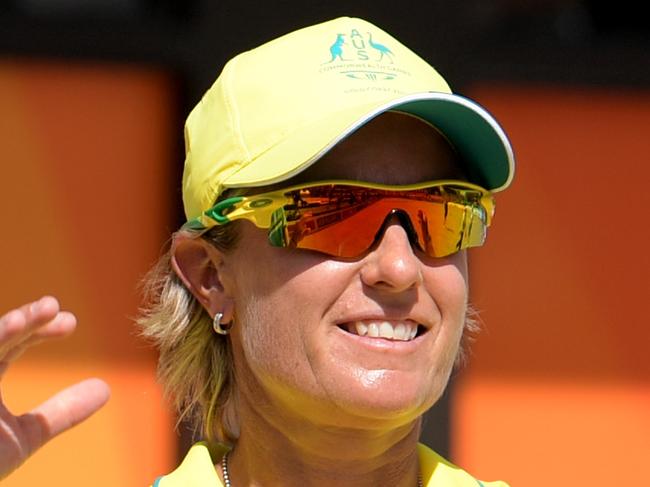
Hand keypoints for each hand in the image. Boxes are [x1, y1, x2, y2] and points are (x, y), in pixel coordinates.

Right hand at [0, 296, 109, 478]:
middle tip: (53, 306)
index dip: (38, 328)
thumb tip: (106, 388)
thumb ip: (63, 411)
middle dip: (24, 319)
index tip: (70, 322)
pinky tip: (11, 327)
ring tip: (35, 313)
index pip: (11, 342)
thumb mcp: (22, 437)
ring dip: (4, 328)